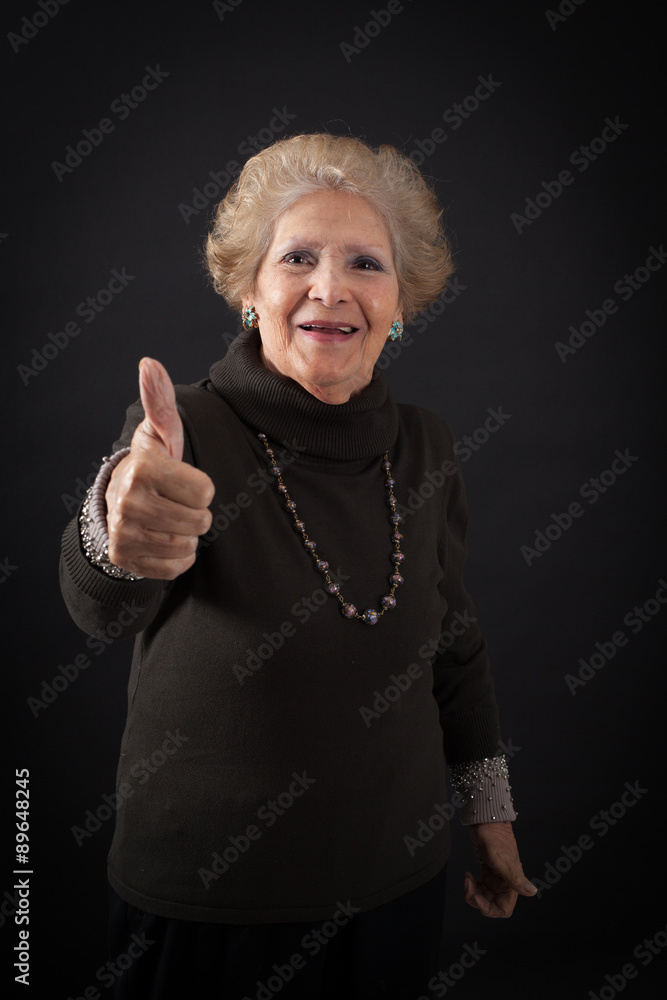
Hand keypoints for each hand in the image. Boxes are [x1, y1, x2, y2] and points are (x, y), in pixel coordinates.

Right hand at [105, 358, 214, 579]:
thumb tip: (149, 363)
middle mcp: (128, 502)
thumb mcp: (160, 435)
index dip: (201, 488)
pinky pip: (176, 567)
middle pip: (200, 521)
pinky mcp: (126, 560)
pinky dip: (178, 556)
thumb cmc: (152, 467)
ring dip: (187, 534)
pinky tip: (163, 539)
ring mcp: (124, 534)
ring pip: (187, 545)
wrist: (117, 506)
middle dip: (196, 513)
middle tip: (177, 502)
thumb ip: (161, 402)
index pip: (205, 492)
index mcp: (141, 468)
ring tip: (169, 519)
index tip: (183, 481)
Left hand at [464, 821, 536, 917]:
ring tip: (467, 878)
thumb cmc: (493, 837)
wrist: (485, 821)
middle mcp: (505, 884)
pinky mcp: (487, 873)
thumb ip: (515, 877)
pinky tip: (468, 875)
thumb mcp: (501, 859)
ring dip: (472, 892)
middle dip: (477, 900)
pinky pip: (479, 888)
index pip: (504, 910)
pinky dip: (471, 886)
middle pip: (490, 906)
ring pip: (483, 898)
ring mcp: (495, 879)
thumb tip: (531, 891)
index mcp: (512, 883)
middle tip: (468, 886)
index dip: (490, 909)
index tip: (477, 898)